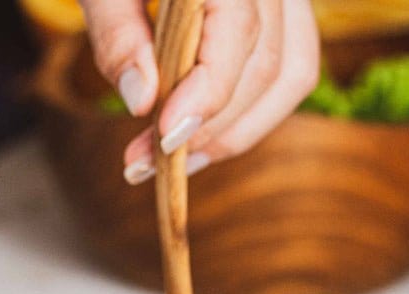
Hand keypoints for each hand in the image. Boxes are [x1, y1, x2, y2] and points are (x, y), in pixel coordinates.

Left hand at [80, 0, 319, 182]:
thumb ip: (117, 33)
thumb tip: (141, 101)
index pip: (239, 30)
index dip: (206, 95)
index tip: (161, 138)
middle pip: (267, 64)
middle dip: (207, 128)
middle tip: (143, 163)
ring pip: (291, 74)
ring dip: (233, 132)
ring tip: (173, 161)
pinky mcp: (284, 7)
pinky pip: (290, 67)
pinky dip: (250, 112)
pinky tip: (199, 137)